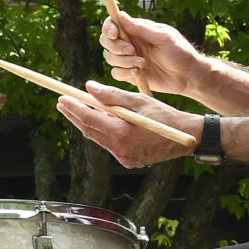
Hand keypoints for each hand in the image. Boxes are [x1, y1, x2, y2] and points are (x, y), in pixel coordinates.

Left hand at [58, 79, 200, 167]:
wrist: (187, 137)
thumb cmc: (165, 115)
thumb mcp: (138, 101)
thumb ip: (112, 95)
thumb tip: (89, 87)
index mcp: (122, 133)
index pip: (89, 119)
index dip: (73, 108)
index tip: (62, 98)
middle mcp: (120, 149)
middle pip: (89, 130)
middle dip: (75, 115)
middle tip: (63, 103)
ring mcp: (123, 157)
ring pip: (98, 138)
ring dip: (88, 123)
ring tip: (78, 108)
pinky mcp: (128, 161)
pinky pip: (108, 144)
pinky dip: (102, 132)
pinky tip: (100, 120)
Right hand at [100, 13, 210, 99]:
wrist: (189, 76)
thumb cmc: (180, 52)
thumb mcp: (163, 37)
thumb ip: (141, 28)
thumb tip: (120, 15)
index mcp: (137, 31)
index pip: (113, 24)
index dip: (109, 28)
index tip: (115, 34)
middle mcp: (130, 43)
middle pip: (106, 41)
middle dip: (116, 46)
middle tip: (132, 51)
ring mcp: (129, 59)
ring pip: (110, 58)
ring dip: (124, 61)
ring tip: (143, 64)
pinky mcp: (130, 74)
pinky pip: (116, 73)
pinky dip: (124, 73)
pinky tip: (139, 73)